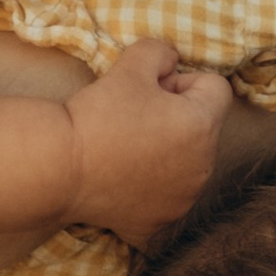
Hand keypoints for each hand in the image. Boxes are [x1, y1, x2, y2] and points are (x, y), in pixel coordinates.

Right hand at [59, 40, 229, 240]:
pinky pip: (164, 199)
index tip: (150, 90)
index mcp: (203, 126)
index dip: (182, 81)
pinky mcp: (159, 224)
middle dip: (176, 118)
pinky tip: (122, 180)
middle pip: (202, 129)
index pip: (215, 88)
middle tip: (133, 118)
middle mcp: (203, 168)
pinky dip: (149, 190)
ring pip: (186, 165)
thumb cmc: (98, 115)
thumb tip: (171, 62)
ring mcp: (183, 201)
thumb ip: (160, 52)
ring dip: (166, 153)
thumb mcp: (131, 65)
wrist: (59, 168)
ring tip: (125, 149)